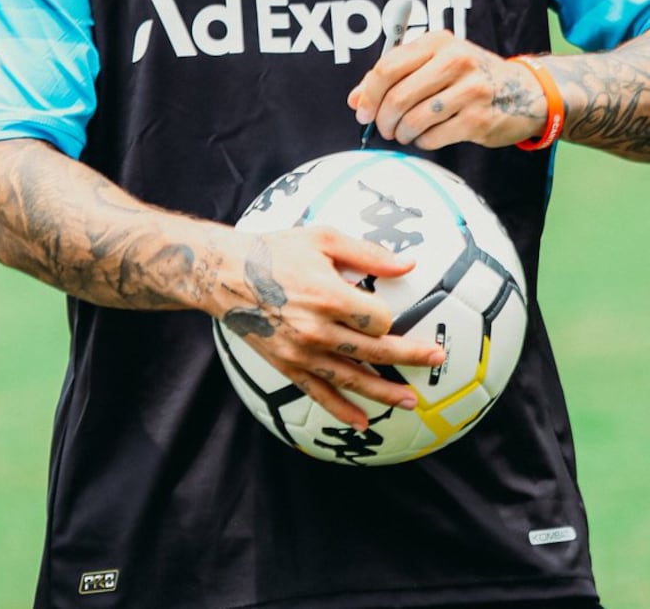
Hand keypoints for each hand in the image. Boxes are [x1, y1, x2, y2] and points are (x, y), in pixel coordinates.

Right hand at [213, 225, 444, 429]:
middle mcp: (317, 329)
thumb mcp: (322, 239)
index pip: (378, 318)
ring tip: (410, 401)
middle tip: (436, 361)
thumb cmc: (275, 249)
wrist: (224, 273)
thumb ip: (367, 253)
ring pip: (352, 379)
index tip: (392, 312)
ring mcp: (301, 352)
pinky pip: (319, 394)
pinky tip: (362, 422)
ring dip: (384, 392)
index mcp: (328, 295)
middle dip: (409, 357)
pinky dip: (342, 410)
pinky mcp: (287, 365)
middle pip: (374, 351)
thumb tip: (409, 263)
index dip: (391, 317)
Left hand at [348, 30, 547, 149]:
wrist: (525, 91)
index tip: (362, 111)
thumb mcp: (435, 62)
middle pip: (398, 96)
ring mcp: (469, 90)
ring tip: (404, 133)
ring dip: (402, 133)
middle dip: (383, 119)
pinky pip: (433, 137)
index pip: (388, 66)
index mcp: (438, 42)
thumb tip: (356, 99)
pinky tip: (427, 136)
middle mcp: (454, 61)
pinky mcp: (478, 119)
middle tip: (384, 128)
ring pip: (414, 120)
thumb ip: (395, 76)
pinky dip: (422, 142)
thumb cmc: (469, 76)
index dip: (368, 93)